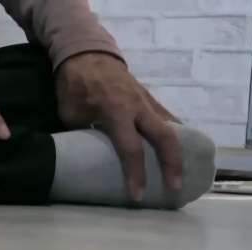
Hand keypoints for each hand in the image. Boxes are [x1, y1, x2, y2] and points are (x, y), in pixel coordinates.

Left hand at [56, 52, 182, 201]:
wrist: (87, 52)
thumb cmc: (76, 84)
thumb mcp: (70, 113)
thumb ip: (82, 134)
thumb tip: (85, 158)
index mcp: (116, 111)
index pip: (131, 148)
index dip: (136, 174)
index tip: (138, 196)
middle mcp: (137, 107)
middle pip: (165, 138)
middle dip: (172, 164)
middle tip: (174, 188)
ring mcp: (147, 101)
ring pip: (171, 127)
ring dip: (178, 151)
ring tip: (181, 173)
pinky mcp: (150, 98)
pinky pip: (167, 118)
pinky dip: (175, 134)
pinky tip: (180, 151)